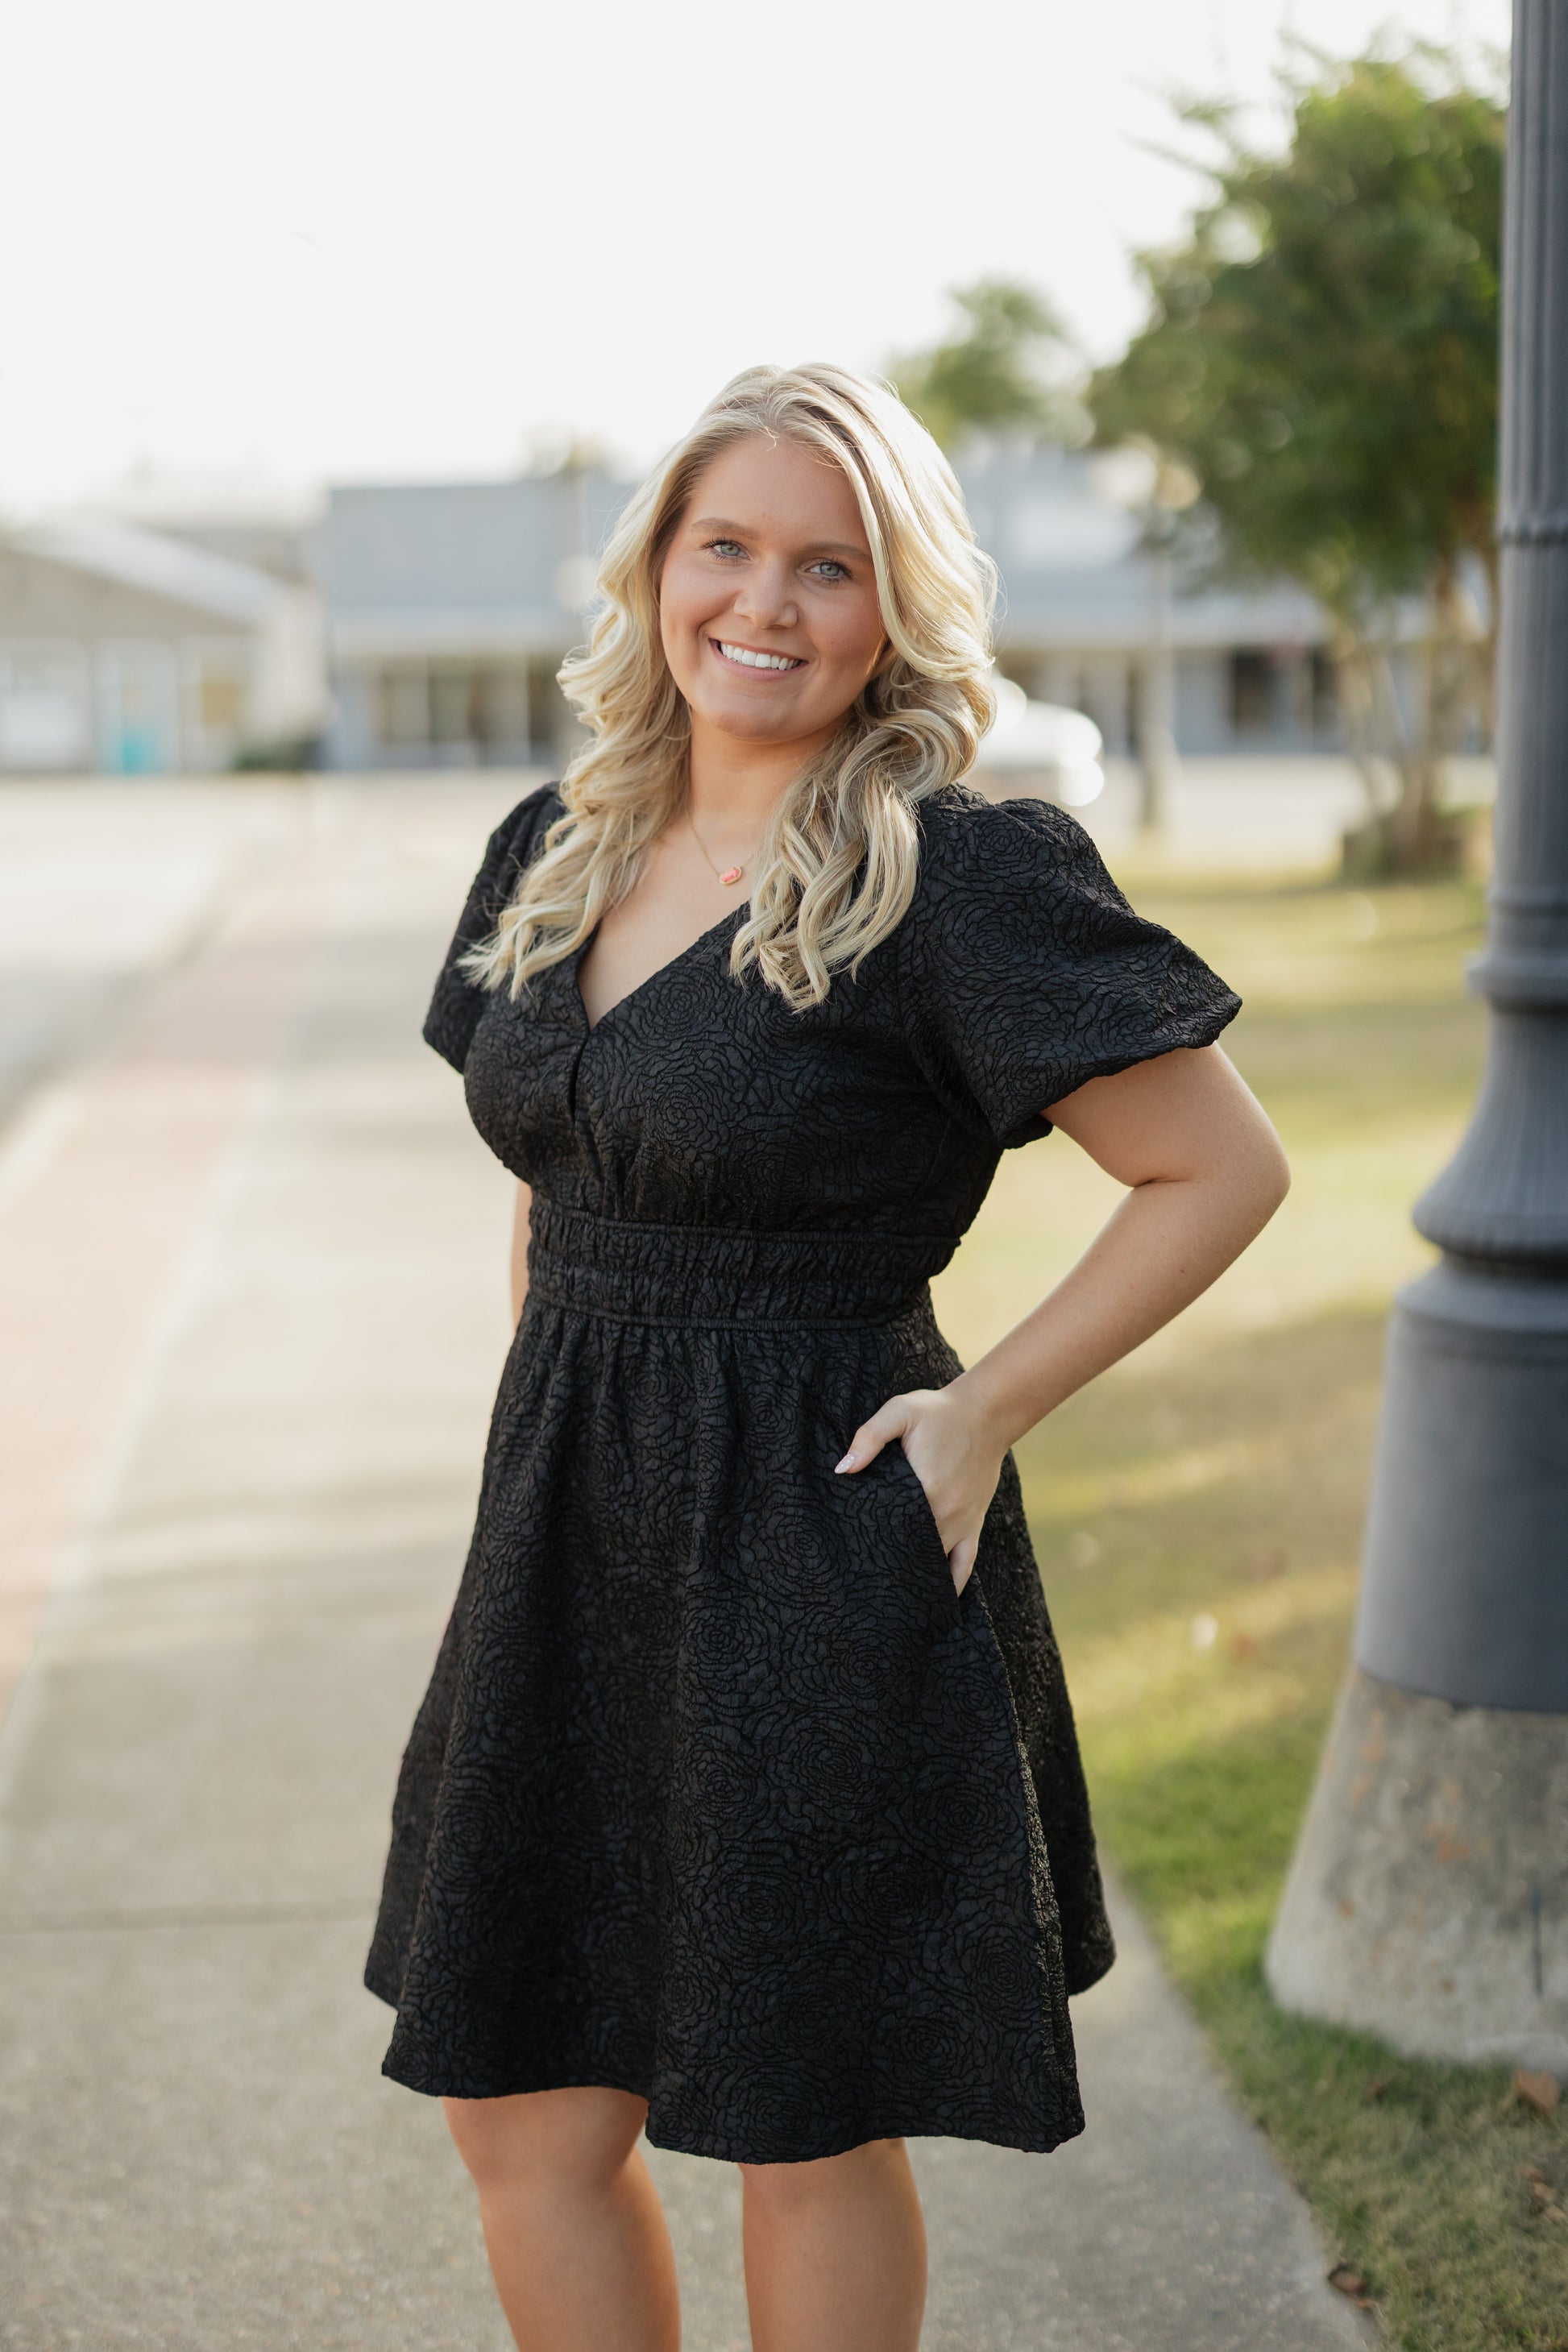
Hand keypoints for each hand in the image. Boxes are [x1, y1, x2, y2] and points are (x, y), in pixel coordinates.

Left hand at [835, 1381, 1003, 1594]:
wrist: (985, 1413)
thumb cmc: (937, 1412)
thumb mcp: (899, 1412)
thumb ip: (869, 1437)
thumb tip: (842, 1470)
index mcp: (925, 1488)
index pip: (891, 1529)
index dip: (870, 1545)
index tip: (851, 1560)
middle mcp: (946, 1513)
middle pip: (911, 1550)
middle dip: (889, 1566)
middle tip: (863, 1587)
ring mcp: (962, 1522)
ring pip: (936, 1562)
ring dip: (916, 1577)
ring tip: (891, 1602)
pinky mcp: (974, 1524)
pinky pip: (966, 1563)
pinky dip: (952, 1583)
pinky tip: (939, 1601)